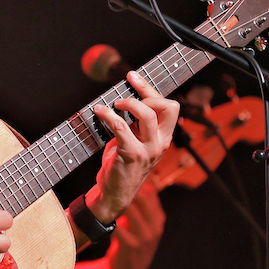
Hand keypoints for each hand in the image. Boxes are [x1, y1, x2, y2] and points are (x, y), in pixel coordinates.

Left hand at [88, 71, 179, 221]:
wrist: (115, 192)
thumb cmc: (122, 164)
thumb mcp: (134, 141)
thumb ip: (136, 124)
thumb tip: (125, 99)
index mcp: (163, 137)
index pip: (169, 106)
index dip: (150, 89)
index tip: (133, 76)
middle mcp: (161, 142)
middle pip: (165, 106)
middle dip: (144, 94)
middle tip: (123, 96)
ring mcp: (148, 150)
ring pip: (147, 115)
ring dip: (128, 104)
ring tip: (113, 105)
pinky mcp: (131, 155)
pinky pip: (122, 128)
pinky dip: (109, 115)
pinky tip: (99, 111)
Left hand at [107, 183, 165, 268]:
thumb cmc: (129, 242)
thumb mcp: (138, 223)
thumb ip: (137, 206)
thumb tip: (128, 180)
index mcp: (158, 218)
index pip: (152, 193)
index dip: (138, 181)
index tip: (123, 171)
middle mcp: (155, 227)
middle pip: (144, 199)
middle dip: (128, 188)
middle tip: (112, 178)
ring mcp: (145, 238)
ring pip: (132, 213)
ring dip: (118, 203)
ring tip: (105, 193)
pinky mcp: (132, 248)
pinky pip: (120, 231)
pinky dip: (111, 222)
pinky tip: (101, 216)